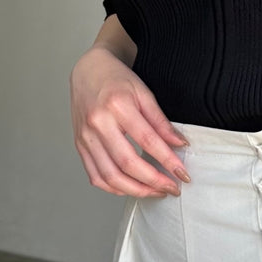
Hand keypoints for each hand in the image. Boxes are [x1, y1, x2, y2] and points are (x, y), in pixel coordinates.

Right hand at [70, 47, 190, 196]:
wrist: (88, 70)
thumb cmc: (116, 79)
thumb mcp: (144, 93)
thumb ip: (161, 121)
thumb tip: (179, 145)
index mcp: (117, 106)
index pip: (147, 141)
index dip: (167, 161)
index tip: (182, 174)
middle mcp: (97, 123)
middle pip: (127, 163)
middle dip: (153, 181)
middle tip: (172, 188)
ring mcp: (85, 137)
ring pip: (110, 176)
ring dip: (136, 190)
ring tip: (155, 191)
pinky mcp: (79, 146)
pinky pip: (95, 176)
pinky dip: (114, 188)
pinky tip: (131, 188)